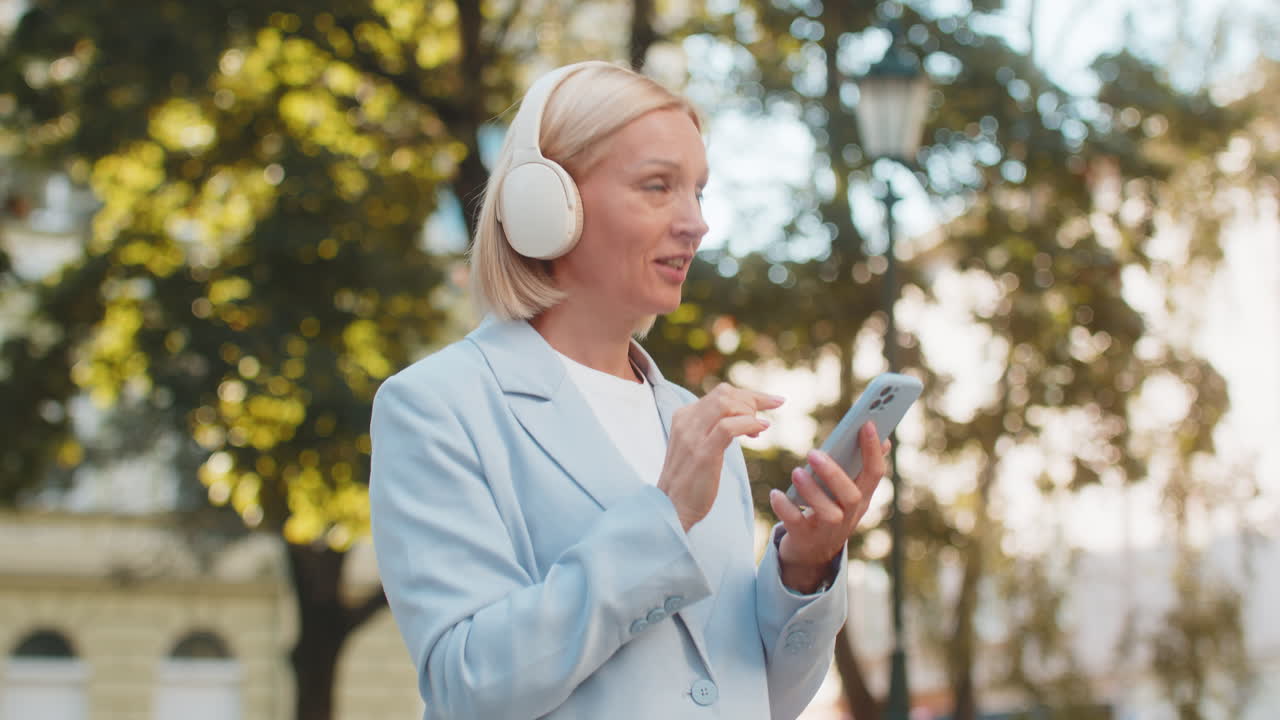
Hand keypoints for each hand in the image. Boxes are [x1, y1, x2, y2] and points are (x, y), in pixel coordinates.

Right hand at [658, 383, 783, 531]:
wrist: (671, 508)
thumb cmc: (690, 481)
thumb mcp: (697, 446)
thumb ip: (712, 428)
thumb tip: (740, 417)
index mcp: (684, 416)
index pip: (720, 393)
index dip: (749, 396)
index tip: (771, 402)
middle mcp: (686, 421)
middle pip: (725, 394)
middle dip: (754, 400)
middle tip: (768, 418)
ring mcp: (692, 436)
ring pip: (726, 404)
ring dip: (751, 412)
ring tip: (760, 431)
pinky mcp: (703, 453)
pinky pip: (729, 427)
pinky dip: (750, 424)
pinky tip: (760, 431)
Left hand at [768, 422, 890, 592]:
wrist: (812, 554)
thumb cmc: (830, 512)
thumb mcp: (849, 493)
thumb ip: (861, 468)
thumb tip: (885, 439)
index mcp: (862, 498)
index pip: (875, 473)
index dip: (872, 450)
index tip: (867, 424)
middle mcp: (849, 515)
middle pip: (851, 496)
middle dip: (834, 474)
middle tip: (814, 452)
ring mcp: (828, 530)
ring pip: (828, 513)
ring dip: (812, 492)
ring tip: (796, 472)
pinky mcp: (804, 538)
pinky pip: (795, 524)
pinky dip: (785, 508)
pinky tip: (776, 494)